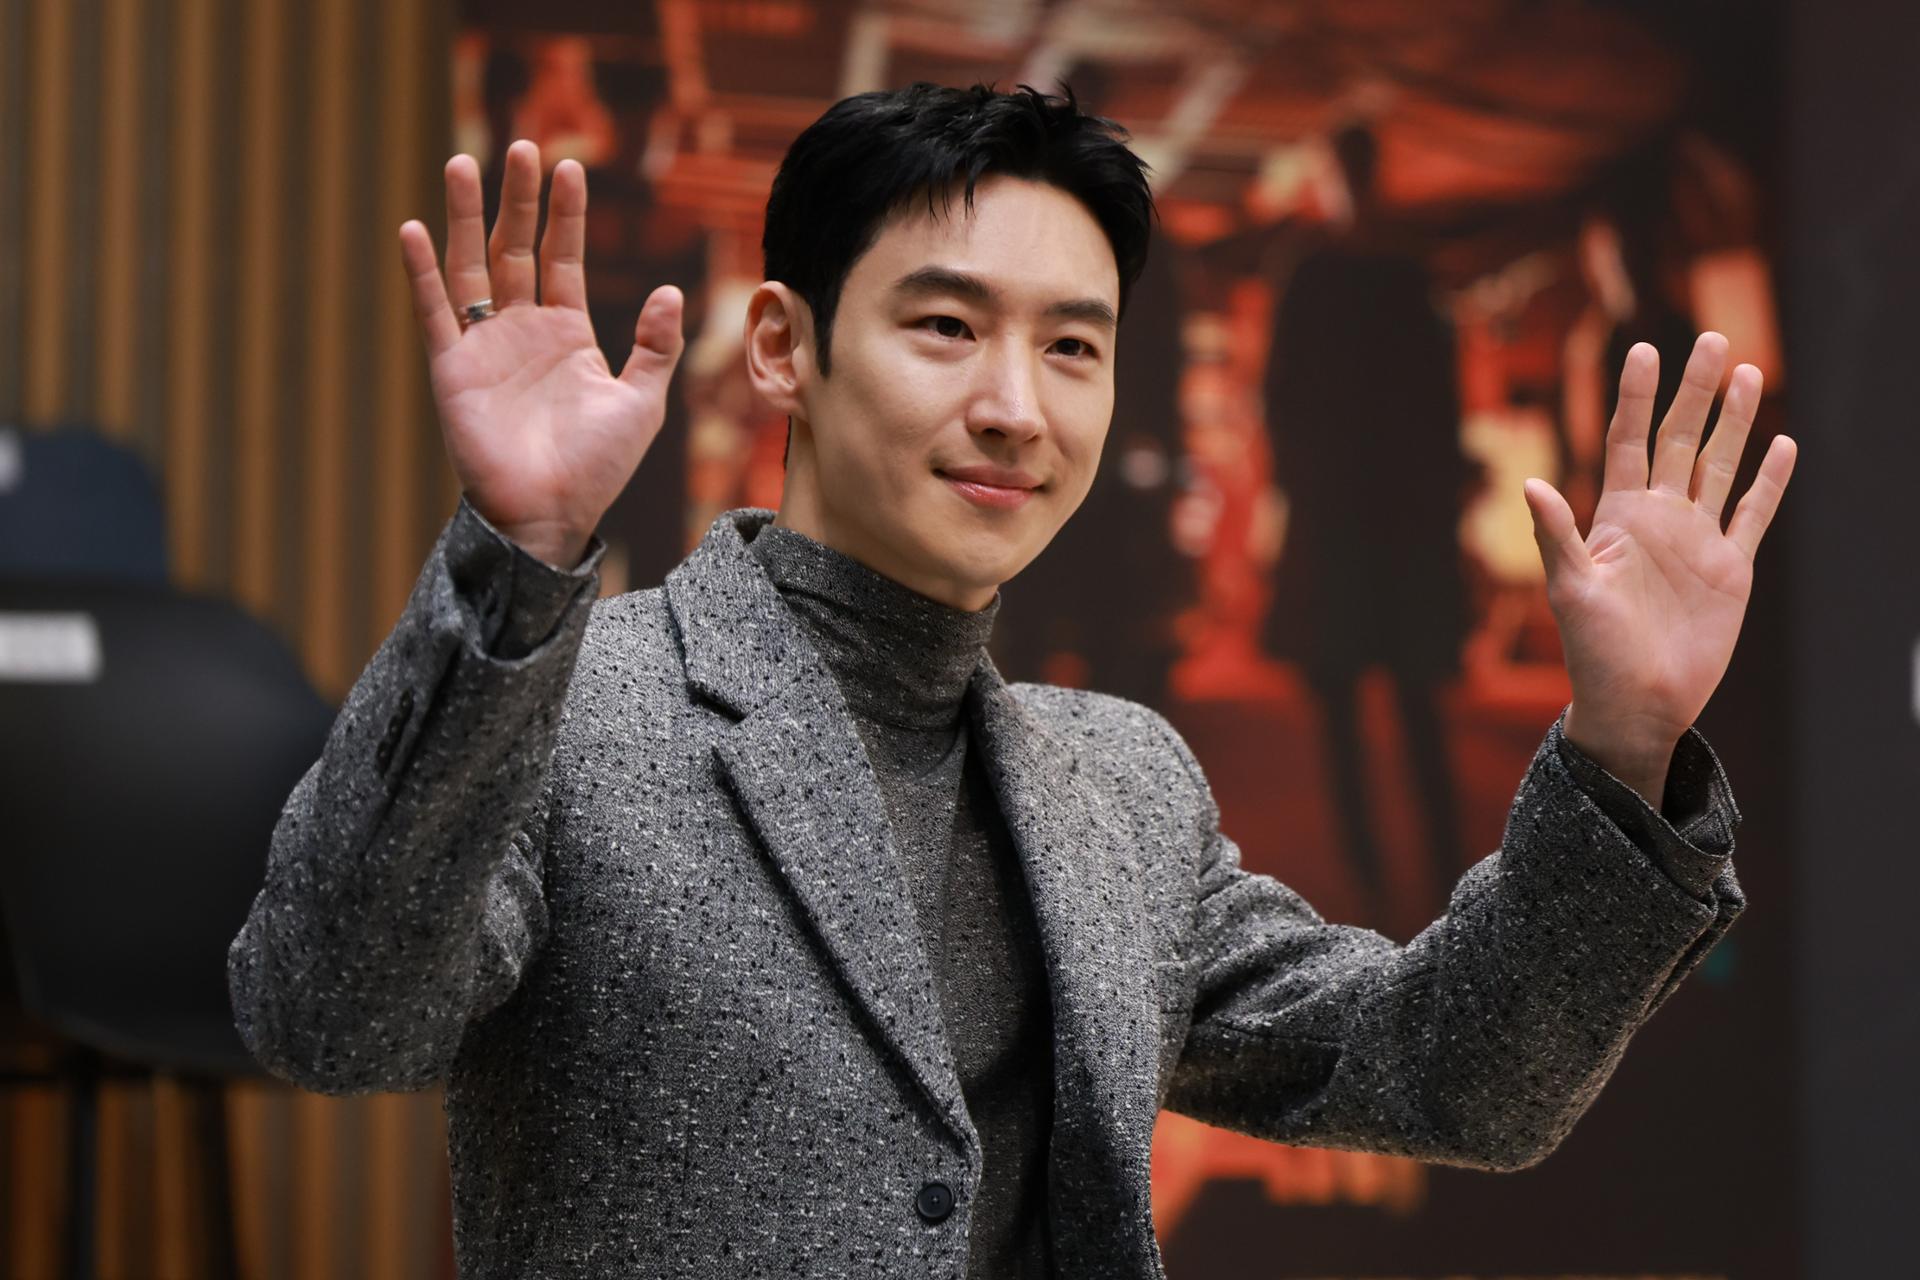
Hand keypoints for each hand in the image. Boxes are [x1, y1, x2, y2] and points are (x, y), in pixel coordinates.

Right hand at [398, 140, 685, 567]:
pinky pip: (435, 311)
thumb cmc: (597, 468)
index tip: (570, 166)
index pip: (563, 258)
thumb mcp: (641, 402)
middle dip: (518, 199)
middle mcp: (522, 332)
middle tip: (519, 145)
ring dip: (464, 216)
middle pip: (516, 248)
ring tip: (462, 163)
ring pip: (472, 266)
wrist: (551, 514)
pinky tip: (415, 229)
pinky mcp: (452, 368)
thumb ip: (656, 346)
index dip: (566, 214)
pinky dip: (423, 271)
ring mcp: (485, 347)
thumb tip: (670, 291)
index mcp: (567, 334)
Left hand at [1523, 333, 1796, 799]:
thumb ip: (1555, 536)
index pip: (1628, 442)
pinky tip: (1784, 444)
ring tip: (1745, 371)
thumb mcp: (1570, 591)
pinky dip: (1770, 481)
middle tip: (1711, 340)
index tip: (1642, 349)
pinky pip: (1754, 513)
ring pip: (1720, 465)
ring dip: (1734, 422)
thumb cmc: (1592, 651)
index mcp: (1618, 516)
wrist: (1636, 702)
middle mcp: (1659, 518)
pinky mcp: (1730, 567)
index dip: (1635, 398)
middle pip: (1680, 440)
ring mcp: (1697, 540)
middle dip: (1694, 392)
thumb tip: (1531, 486)